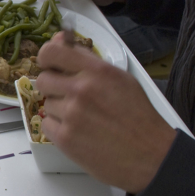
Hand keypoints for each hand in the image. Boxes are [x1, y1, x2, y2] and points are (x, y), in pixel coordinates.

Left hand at [36, 34, 175, 193]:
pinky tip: (79, 132)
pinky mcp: (64, 138)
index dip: (46, 58)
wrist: (151, 156)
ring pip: (47, 103)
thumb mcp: (119, 78)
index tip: (50, 65)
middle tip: (72, 98)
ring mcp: (71, 114)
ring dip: (59, 110)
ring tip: (84, 119)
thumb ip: (86, 59)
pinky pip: (46, 124)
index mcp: (96, 71)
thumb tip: (58, 39)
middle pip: (43, 79)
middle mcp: (81, 89)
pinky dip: (58, 129)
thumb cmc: (137, 116)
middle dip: (54, 88)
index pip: (51, 52)